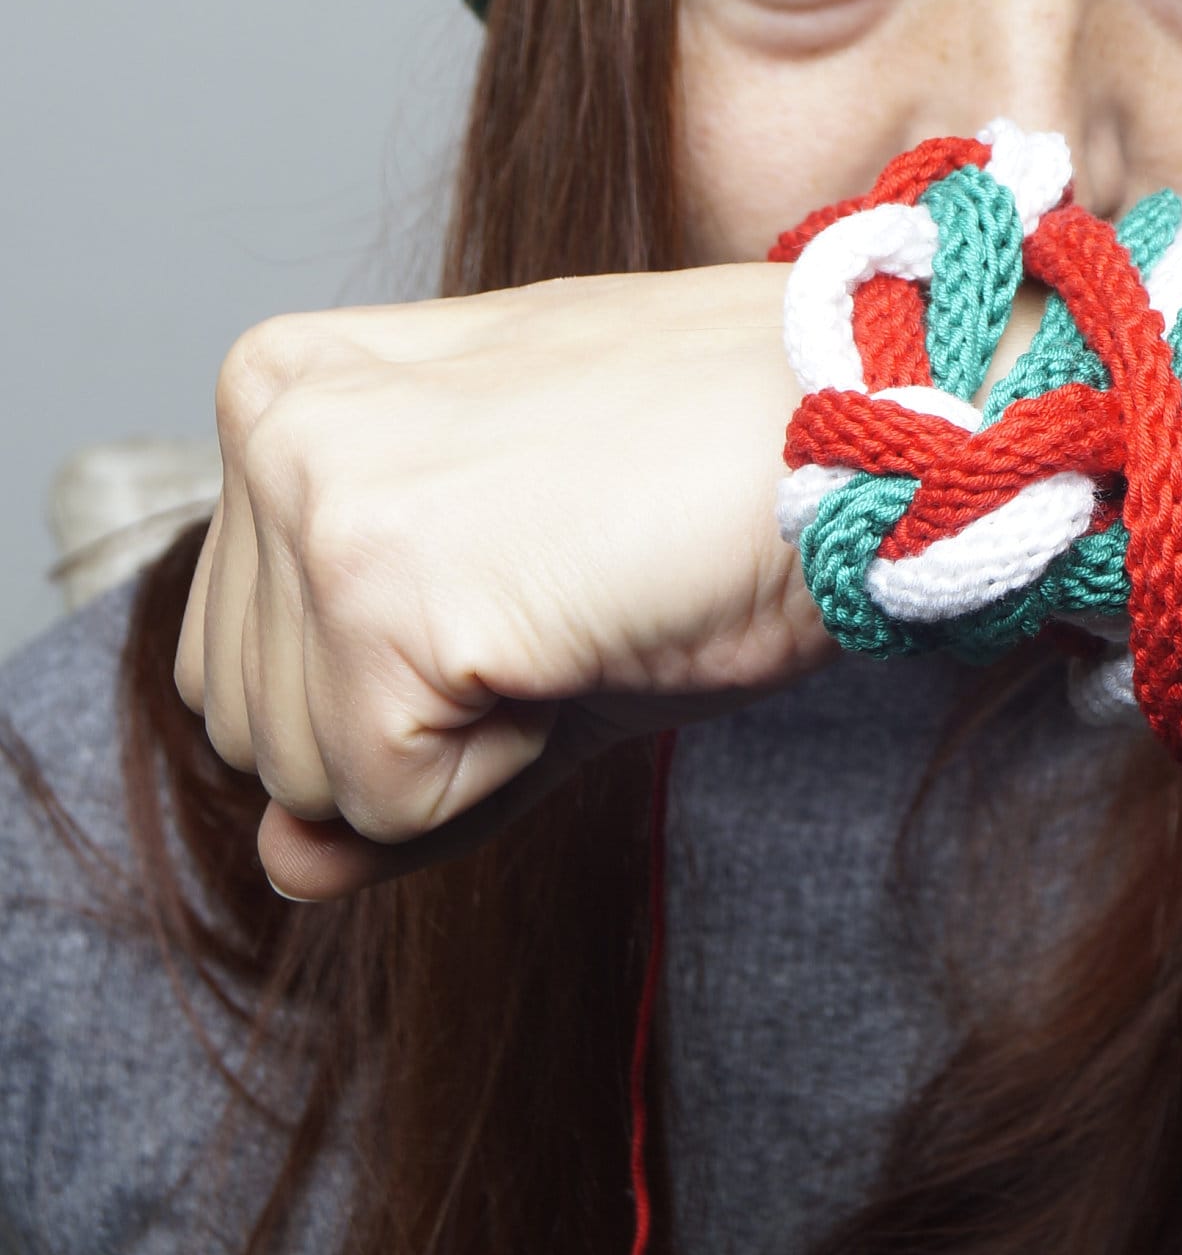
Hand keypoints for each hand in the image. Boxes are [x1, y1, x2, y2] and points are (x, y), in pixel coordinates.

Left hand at [177, 265, 829, 898]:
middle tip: (563, 592)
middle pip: (250, 730)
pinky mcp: (376, 587)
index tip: (538, 567)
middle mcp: (271, 420)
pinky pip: (385, 804)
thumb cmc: (715, 490)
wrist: (866, 428)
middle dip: (414, 723)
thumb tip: (278, 867)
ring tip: (574, 602)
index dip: (406, 676)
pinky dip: (502, 771)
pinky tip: (581, 635)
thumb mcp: (510, 606)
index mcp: (285, 387)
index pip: (243, 660)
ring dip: (461, 748)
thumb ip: (373, 734)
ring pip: (303, 782)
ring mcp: (316, 496)